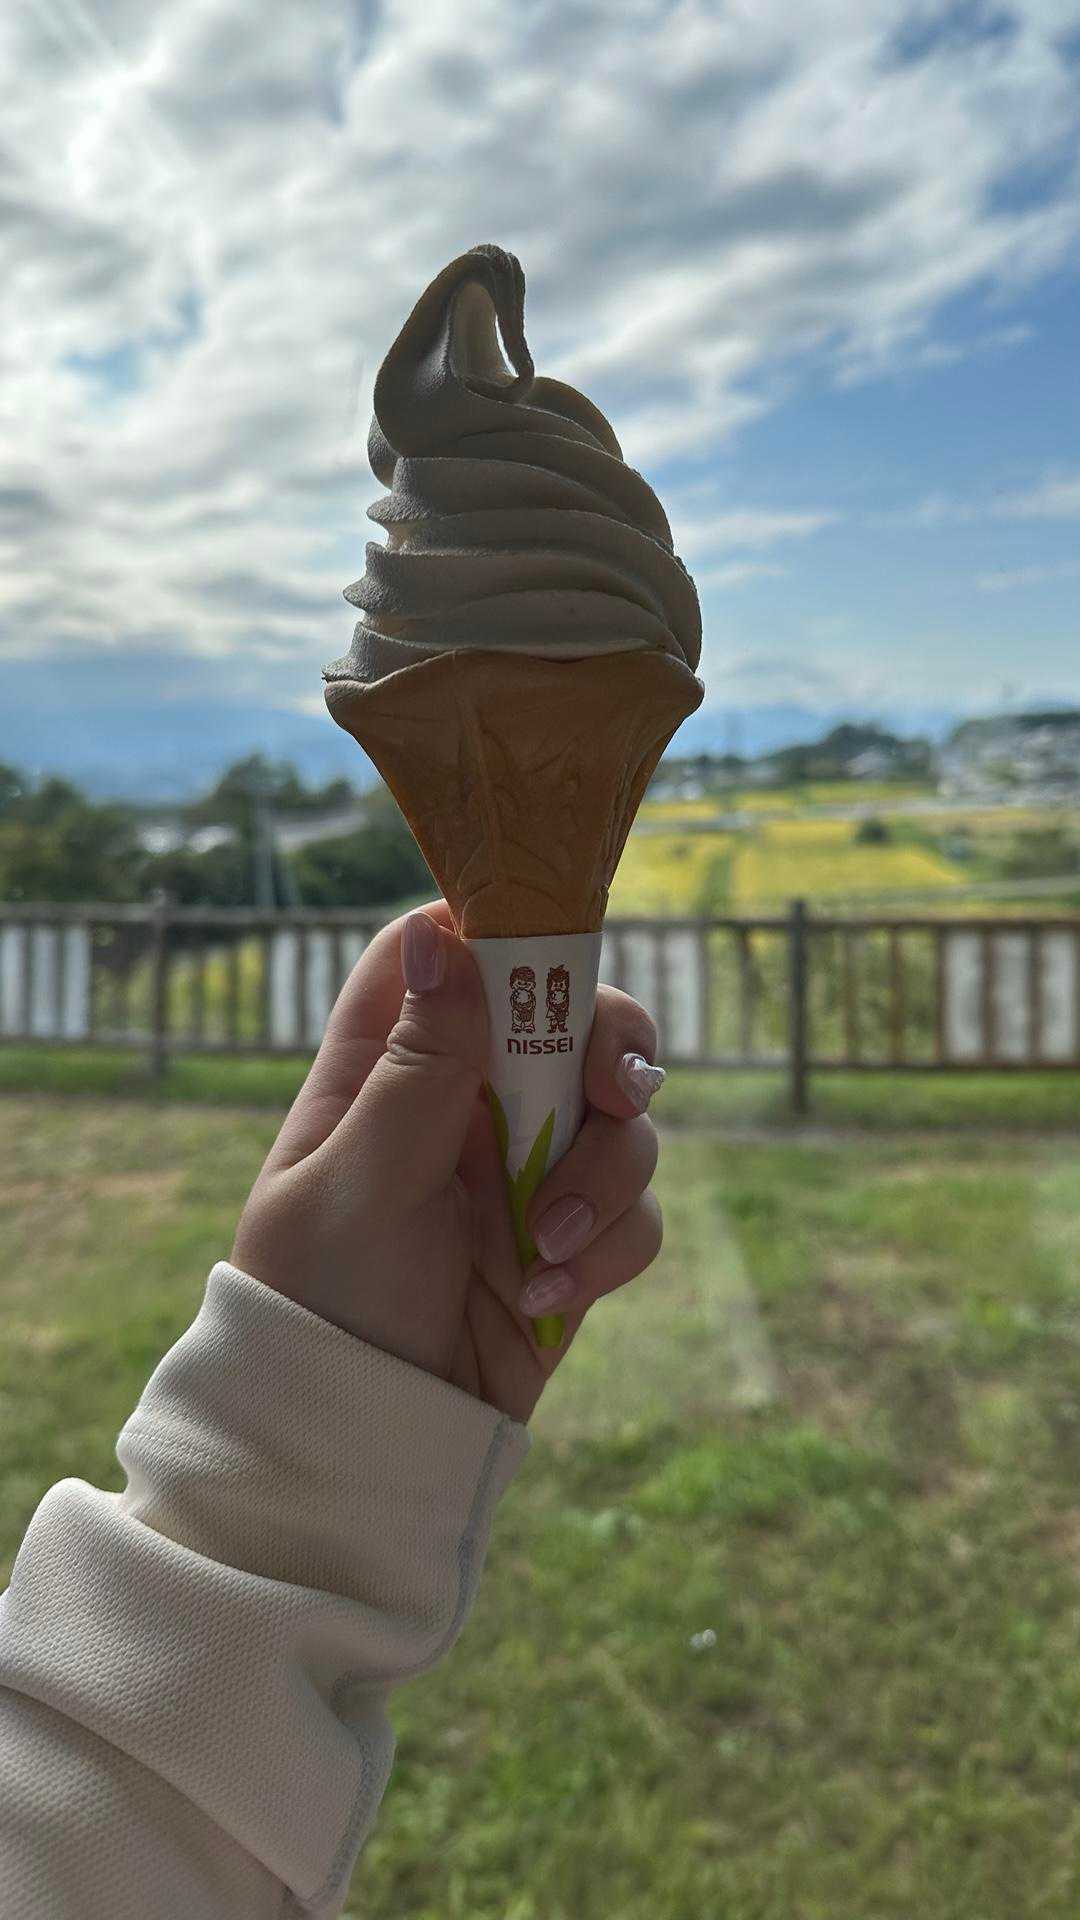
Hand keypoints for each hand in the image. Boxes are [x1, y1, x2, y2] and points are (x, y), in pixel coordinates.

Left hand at [232, 904, 664, 1423]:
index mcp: (385, 1068)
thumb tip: (442, 937)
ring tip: (549, 1241)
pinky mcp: (572, 1243)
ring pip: (621, 1116)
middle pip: (566, 1015)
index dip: (499, 932)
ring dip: (608, 1170)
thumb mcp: (359, 1185)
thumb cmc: (322, 1307)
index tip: (547, 961)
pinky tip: (544, 1298)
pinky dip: (610, 1247)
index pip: (444, 951)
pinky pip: (635, 1211)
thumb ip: (416, 1069)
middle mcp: (462, 1104)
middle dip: (605, 1044)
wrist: (358, 1449)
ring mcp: (525, 1171)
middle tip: (612, 1088)